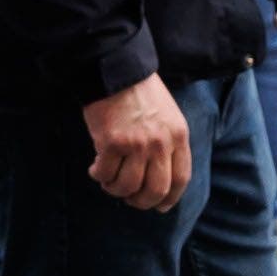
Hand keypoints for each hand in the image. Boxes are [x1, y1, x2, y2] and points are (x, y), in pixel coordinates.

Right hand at [78, 74, 190, 210]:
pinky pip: (105, 173)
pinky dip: (99, 176)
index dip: (170, 198)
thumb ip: (168, 143)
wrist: (115, 69)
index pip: (180, 179)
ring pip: (127, 186)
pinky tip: (95, 169)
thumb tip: (158, 176)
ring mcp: (136, 144)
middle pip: (155, 190)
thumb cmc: (140, 91)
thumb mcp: (167, 115)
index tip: (160, 206)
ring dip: (115, 190)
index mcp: (178, 136)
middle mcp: (160, 143)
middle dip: (141, 201)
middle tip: (129, 198)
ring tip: (108, 181)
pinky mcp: (111, 142)